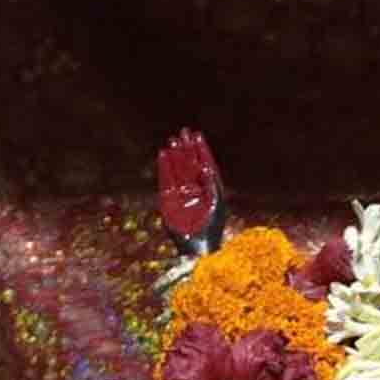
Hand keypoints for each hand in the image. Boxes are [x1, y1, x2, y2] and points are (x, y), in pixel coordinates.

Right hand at [157, 128, 224, 256]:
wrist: (199, 247)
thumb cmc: (212, 229)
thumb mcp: (216, 204)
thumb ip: (212, 185)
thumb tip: (207, 167)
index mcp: (209, 191)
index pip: (205, 165)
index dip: (201, 150)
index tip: (198, 135)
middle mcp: (195, 191)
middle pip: (190, 164)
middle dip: (187, 148)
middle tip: (184, 131)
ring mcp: (182, 195)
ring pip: (178, 170)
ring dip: (175, 155)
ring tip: (172, 140)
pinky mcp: (170, 201)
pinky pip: (166, 179)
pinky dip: (165, 167)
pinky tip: (163, 154)